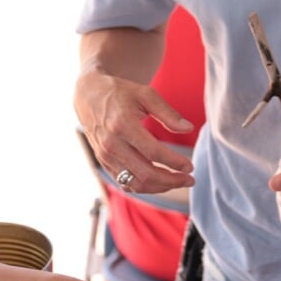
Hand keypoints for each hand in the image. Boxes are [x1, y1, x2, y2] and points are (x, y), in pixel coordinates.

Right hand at [74, 69, 194, 193]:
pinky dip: (144, 187)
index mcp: (122, 125)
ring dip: (159, 187)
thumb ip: (167, 113)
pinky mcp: (103, 163)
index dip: (174, 162)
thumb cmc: (121, 93)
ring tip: (178, 182)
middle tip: (190, 179)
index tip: (190, 166)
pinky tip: (160, 182)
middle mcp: (112, 145)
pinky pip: (125, 183)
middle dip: (171, 180)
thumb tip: (188, 129)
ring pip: (135, 183)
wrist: (89, 96)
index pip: (153, 152)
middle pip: (145, 173)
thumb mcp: (145, 94)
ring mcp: (105, 157)